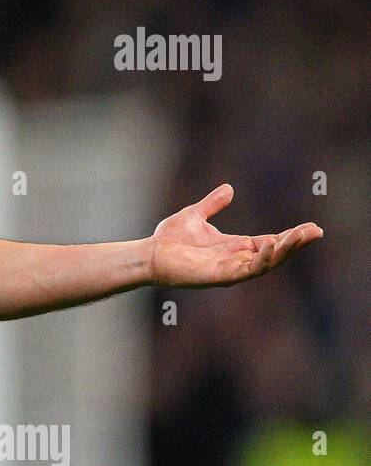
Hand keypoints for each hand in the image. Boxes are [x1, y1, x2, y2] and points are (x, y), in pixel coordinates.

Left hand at [149, 184, 321, 288]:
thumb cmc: (169, 239)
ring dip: (283, 251)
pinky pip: (246, 270)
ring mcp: (229, 269)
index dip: (290, 237)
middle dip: (295, 244)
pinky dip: (261, 260)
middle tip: (315, 232)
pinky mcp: (219, 276)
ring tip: (300, 237)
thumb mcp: (195, 215)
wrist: (149, 253)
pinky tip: (270, 246)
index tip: (311, 228)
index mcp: (234, 246)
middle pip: (274, 253)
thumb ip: (213, 204)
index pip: (270, 242)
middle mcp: (236, 259)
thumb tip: (229, 189)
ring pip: (265, 263)